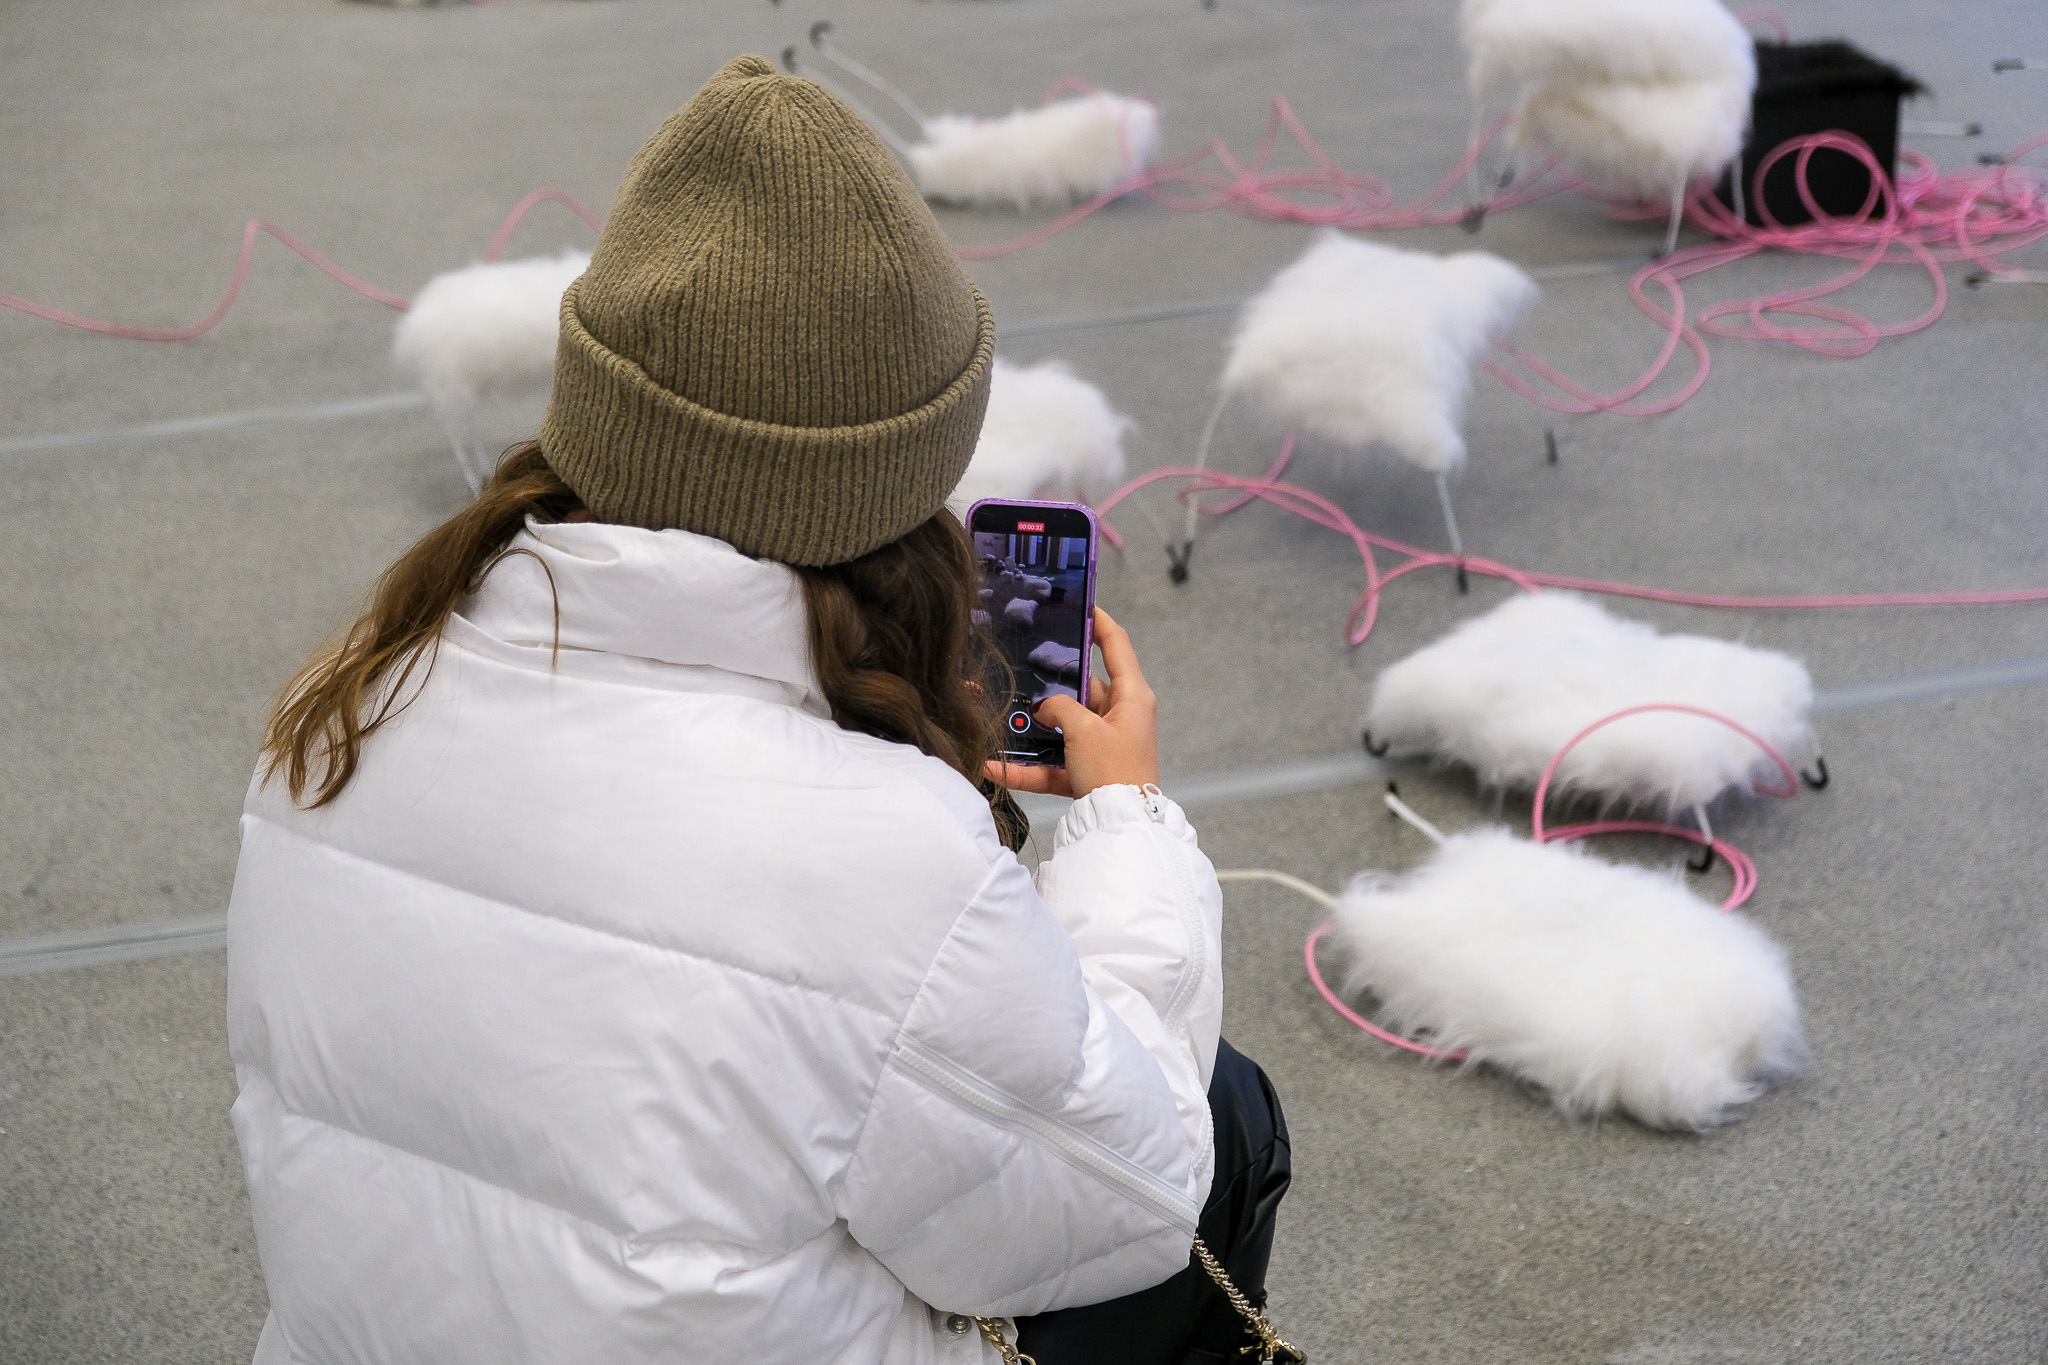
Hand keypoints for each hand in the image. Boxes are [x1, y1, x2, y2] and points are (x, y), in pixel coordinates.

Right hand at [986, 608, 1158, 800]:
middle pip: (1081, 689)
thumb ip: (1059, 708)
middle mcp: (1120, 716)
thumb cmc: (1114, 770)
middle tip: (1019, 668)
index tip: (1080, 606)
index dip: (1099, 623)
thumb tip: (1044, 708)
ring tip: (1000, 718)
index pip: (1116, 645)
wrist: (1122, 827)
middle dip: (1049, 685)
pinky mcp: (1088, 772)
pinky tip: (994, 768)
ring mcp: (1103, 745)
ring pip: (1063, 728)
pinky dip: (1028, 767)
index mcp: (1131, 695)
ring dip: (1034, 729)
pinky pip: (1054, 764)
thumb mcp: (1084, 729)